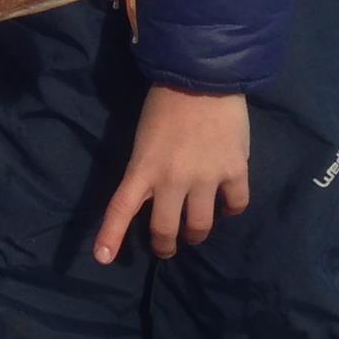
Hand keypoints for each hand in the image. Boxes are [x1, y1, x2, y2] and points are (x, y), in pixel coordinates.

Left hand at [92, 85, 249, 262]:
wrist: (202, 79)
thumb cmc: (164, 104)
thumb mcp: (144, 140)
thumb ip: (147, 170)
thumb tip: (153, 196)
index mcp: (142, 167)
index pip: (120, 208)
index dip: (111, 235)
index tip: (102, 259)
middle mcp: (172, 179)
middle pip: (165, 228)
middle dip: (164, 245)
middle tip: (166, 249)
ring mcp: (205, 177)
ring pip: (200, 225)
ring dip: (196, 233)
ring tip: (194, 233)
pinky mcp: (235, 170)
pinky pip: (235, 204)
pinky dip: (230, 210)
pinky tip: (227, 207)